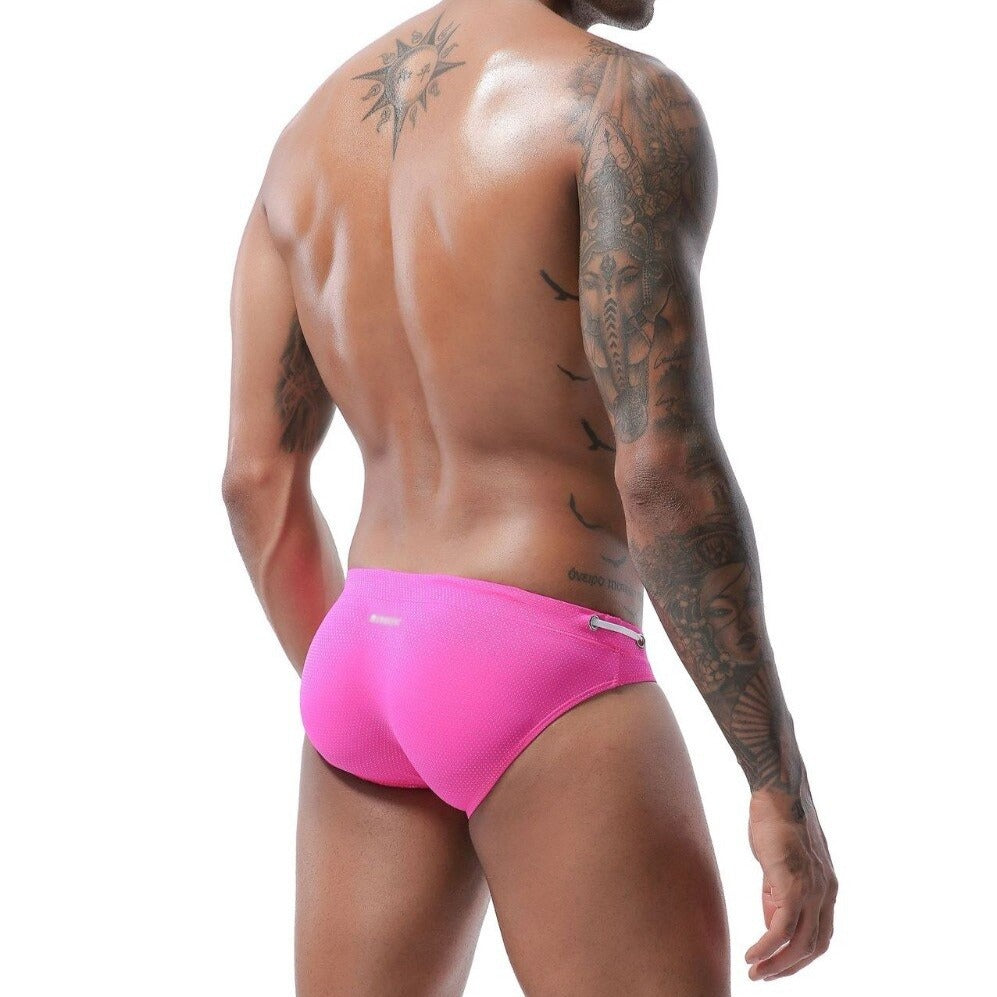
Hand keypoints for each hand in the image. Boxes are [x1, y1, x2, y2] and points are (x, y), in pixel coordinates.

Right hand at [744, 784, 836, 980]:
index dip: (800, 956)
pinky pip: (781, 929)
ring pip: (799, 944)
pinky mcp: (792, 885)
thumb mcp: (781, 862)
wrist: (777, 793)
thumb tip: (772, 924)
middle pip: (814, 947)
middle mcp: (826, 893)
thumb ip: (779, 893)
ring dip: (776, 964)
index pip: (820, 936)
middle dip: (789, 967)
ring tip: (755, 972)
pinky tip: (751, 955)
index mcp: (827, 888)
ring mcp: (812, 890)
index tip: (778, 965)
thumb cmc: (775, 821)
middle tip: (764, 977)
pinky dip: (766, 947)